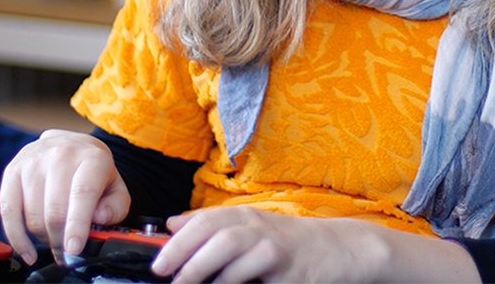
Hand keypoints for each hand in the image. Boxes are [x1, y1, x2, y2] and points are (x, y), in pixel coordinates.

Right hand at [0, 130, 129, 265]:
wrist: (71, 144)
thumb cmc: (93, 171)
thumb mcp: (116, 187)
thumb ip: (115, 207)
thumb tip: (99, 218)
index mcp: (92, 157)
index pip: (82, 193)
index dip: (77, 224)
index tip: (74, 248)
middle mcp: (60, 153)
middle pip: (55, 210)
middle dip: (61, 240)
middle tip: (67, 251)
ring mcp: (33, 161)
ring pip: (33, 215)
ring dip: (44, 237)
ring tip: (55, 238)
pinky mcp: (12, 170)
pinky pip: (8, 211)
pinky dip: (16, 237)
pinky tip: (27, 251)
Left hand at [150, 206, 481, 282]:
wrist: (338, 249)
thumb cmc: (288, 242)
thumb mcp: (250, 225)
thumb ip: (212, 225)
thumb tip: (172, 224)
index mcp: (243, 217)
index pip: (204, 221)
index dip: (178, 239)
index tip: (157, 262)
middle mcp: (257, 227)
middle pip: (215, 235)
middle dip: (186, 256)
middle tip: (167, 276)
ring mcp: (274, 248)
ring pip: (232, 253)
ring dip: (205, 272)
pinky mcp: (289, 271)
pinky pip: (256, 280)